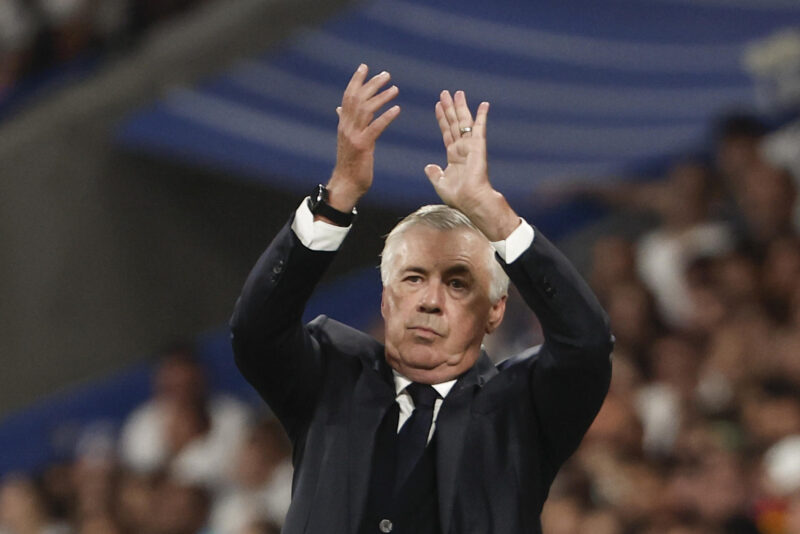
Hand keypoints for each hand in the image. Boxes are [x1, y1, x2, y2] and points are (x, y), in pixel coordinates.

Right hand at [327, 64, 399, 212]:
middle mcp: (346, 127)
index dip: (356, 81)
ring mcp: (353, 136)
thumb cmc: (349, 163)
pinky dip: (386, 117)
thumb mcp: (346, 140)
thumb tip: (339, 109)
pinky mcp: (363, 146)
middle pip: (357, 98)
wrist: (346, 184)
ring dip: (381, 97)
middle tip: (386, 74)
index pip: (348, 96)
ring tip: (395, 89)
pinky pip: (376, 127)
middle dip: (371, 84)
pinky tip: (397, 109)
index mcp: (343, 124)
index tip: (364, 67)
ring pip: (366, 110)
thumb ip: (345, 122)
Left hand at [424, 90, 490, 212]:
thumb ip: (434, 173)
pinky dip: (482, 116)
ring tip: (457, 93)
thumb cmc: (458, 196)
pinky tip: (484, 104)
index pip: (447, 132)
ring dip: (460, 107)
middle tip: (445, 93)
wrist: (470, 200)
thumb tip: (429, 166)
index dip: (442, 119)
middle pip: (454, 123)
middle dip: (450, 108)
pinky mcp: (478, 147)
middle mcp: (463, 148)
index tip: (438, 106)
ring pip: (464, 122)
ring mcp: (471, 146)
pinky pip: (480, 128)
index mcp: (454, 156)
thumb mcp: (440, 183)